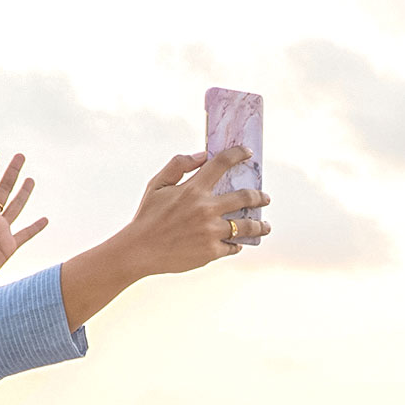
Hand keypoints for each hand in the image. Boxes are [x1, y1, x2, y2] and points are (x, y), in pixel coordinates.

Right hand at [114, 147, 271, 276]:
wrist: (139, 251)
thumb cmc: (147, 216)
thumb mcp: (156, 185)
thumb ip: (178, 165)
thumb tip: (202, 155)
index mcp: (193, 189)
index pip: (222, 163)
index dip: (238, 154)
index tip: (248, 153)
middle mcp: (206, 209)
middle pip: (245, 197)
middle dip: (260, 197)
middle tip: (265, 198)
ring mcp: (211, 232)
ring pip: (246, 226)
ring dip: (260, 226)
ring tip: (265, 226)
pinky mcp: (211, 252)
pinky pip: (233, 247)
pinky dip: (236, 245)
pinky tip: (239, 243)